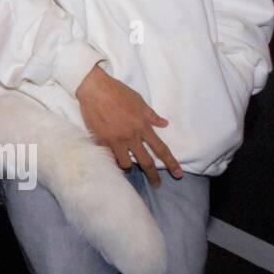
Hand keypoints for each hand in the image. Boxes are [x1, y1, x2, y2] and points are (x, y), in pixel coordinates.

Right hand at [76, 64, 182, 184]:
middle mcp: (131, 136)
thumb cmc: (118, 92)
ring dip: (129, 165)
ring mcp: (115, 140)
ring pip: (126, 164)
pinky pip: (109, 155)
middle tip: (156, 184)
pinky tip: (111, 155)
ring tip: (128, 164)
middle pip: (146, 162)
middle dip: (153, 176)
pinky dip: (112, 157)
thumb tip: (164, 124)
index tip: (178, 174)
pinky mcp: (101, 141)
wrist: (94, 89)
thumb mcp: (139, 101)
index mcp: (142, 126)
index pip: (160, 149)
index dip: (171, 163)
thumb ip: (151, 115)